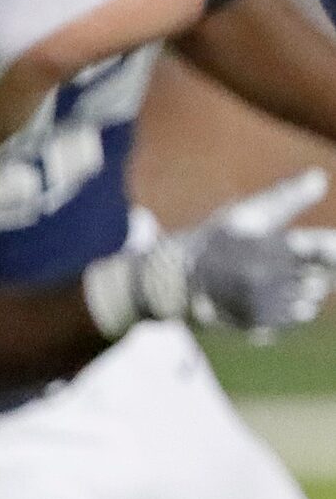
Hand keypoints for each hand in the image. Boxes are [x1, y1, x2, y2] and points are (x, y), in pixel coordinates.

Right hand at [85, 169, 335, 340]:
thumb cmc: (218, 240)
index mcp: (270, 246)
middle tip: (302, 263)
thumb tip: (319, 177)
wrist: (177, 280)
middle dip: (318, 269)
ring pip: (312, 299)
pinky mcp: (257, 321)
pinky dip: (295, 307)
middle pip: (323, 277)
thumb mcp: (248, 213)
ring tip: (285, 278)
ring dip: (307, 289)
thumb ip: (287, 197)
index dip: (329, 251)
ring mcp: (262, 302)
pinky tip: (279, 295)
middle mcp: (268, 277)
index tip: (327, 249)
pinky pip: (297, 317)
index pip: (325, 250)